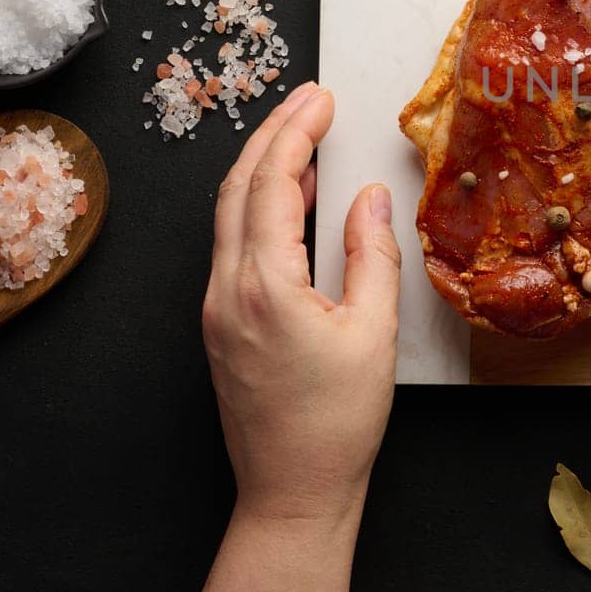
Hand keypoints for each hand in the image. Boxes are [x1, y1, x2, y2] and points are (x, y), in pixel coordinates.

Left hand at [183, 81, 399, 591]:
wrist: (292, 491)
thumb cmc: (338, 423)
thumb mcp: (374, 333)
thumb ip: (372, 255)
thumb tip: (369, 197)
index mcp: (264, 285)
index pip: (274, 184)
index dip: (297, 133)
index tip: (322, 100)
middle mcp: (226, 289)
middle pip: (238, 188)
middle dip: (272, 134)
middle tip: (309, 100)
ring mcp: (216, 309)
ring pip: (228, 215)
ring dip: (262, 168)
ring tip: (300, 137)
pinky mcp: (220, 326)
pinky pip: (232, 246)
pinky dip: (258, 206)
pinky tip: (290, 202)